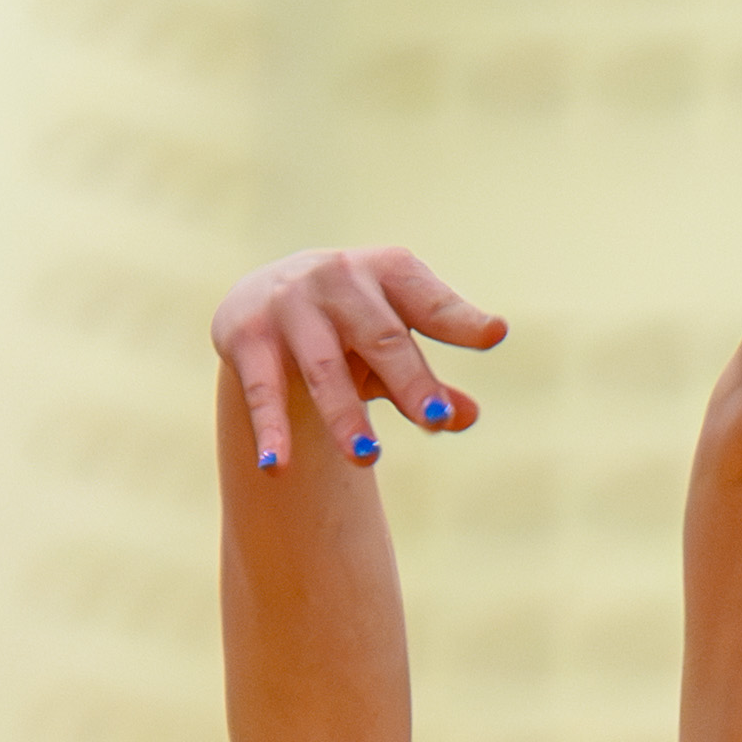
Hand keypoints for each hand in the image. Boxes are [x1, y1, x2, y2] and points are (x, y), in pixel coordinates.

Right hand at [212, 245, 505, 477]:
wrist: (263, 293)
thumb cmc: (350, 326)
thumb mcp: (390, 346)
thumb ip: (427, 383)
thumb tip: (467, 416)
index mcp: (388, 273)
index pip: (430, 302)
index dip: (460, 320)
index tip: (494, 335)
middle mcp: (340, 279)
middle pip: (382, 338)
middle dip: (410, 378)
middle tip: (437, 419)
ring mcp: (291, 305)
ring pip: (324, 368)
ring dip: (345, 415)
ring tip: (367, 458)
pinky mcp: (247, 336)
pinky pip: (262, 390)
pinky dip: (270, 429)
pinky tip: (276, 468)